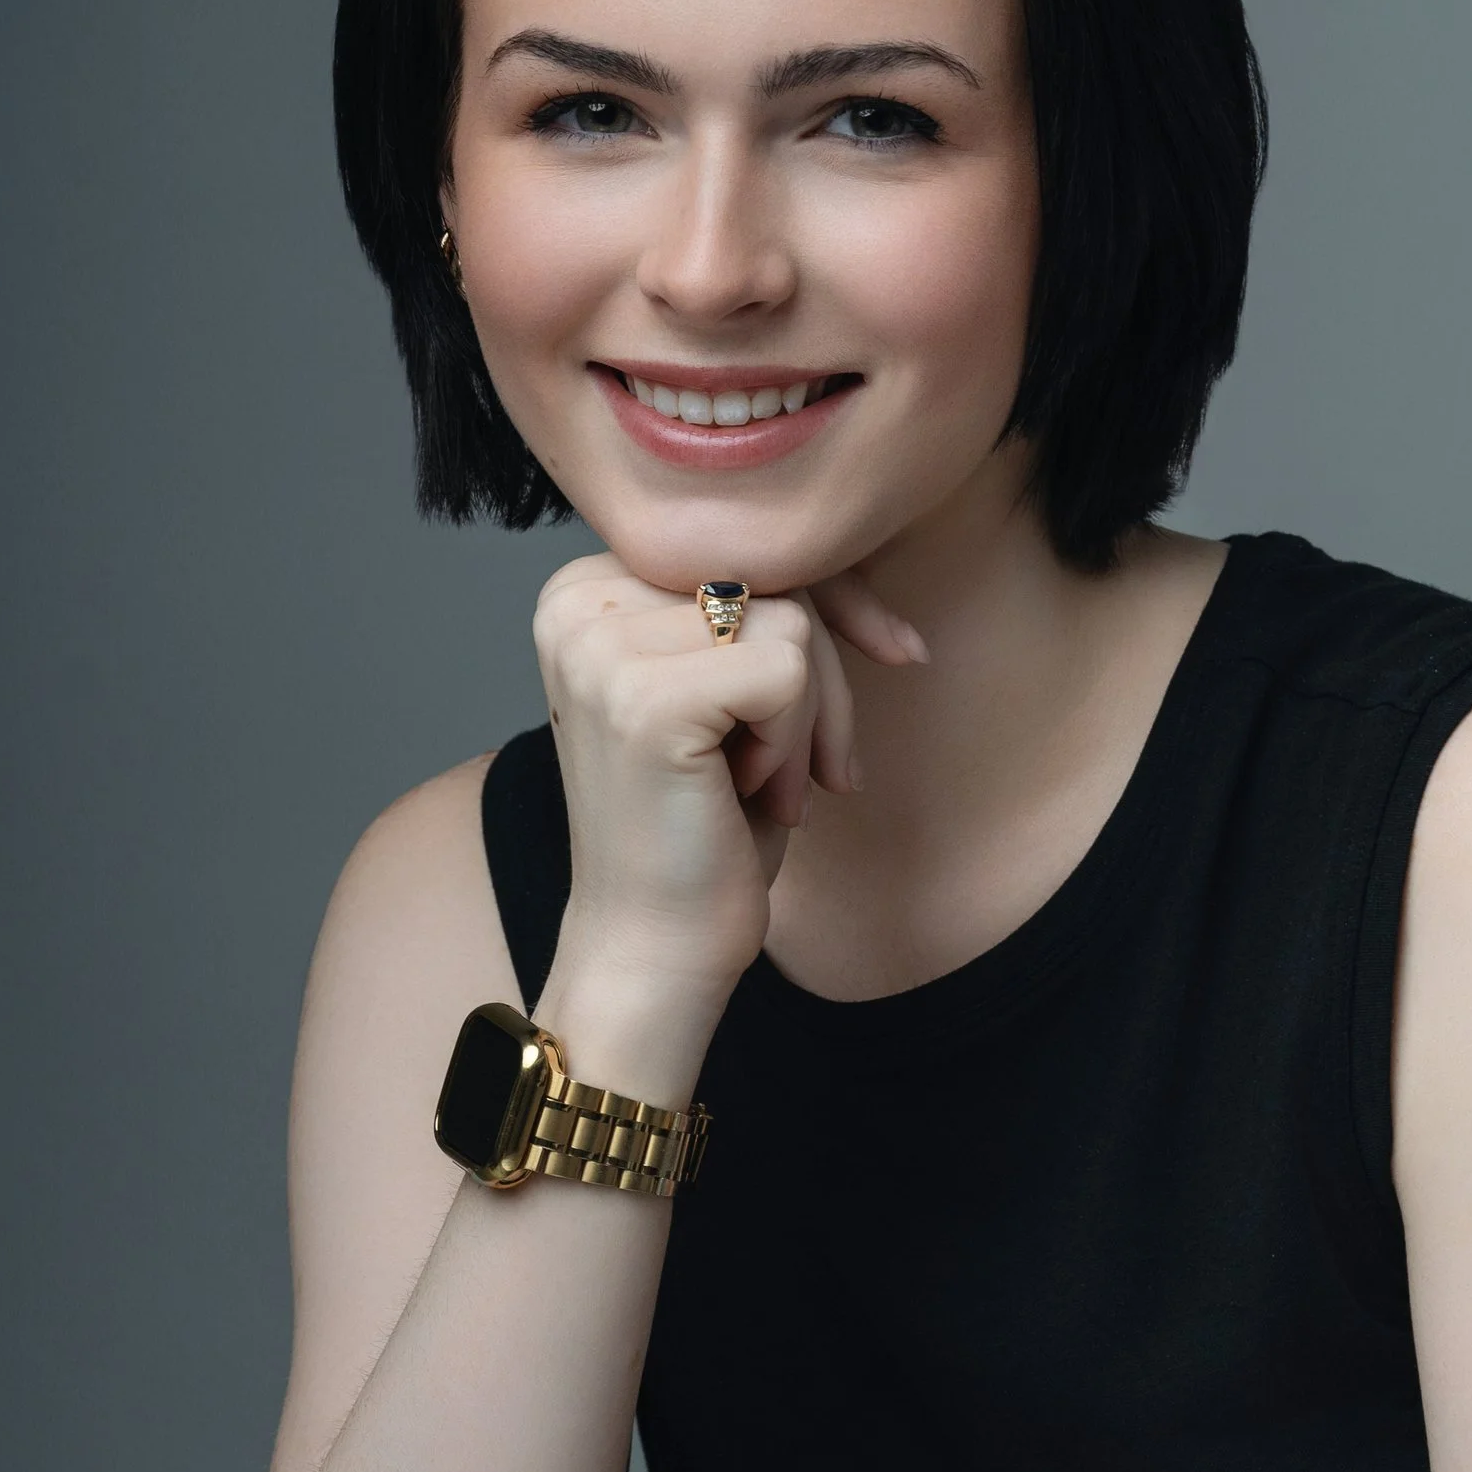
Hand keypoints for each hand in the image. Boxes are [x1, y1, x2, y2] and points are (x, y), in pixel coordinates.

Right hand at [531, 552, 924, 1011]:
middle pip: (772, 573)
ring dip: (810, 716)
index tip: (896, 650)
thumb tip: (853, 526)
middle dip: (826, 671)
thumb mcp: (734, 689)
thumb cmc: (704, 824)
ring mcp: (601, 646)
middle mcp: (575, 602)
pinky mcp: (643, 696)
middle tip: (813, 768)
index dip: (833, 599)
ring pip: (791, 619)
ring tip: (764, 785)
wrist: (656, 946)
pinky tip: (750, 793)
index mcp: (583, 589)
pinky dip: (795, 739)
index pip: (744, 543)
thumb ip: (755, 603)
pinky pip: (788, 668)